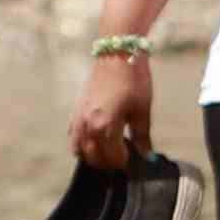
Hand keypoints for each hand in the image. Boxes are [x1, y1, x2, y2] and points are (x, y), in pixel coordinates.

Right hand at [74, 46, 157, 171]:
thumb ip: (142, 136)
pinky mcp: (75, 111)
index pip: (112, 157)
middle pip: (93, 157)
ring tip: (108, 152)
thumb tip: (146, 156)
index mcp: (105, 126)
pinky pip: (73, 136)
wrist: (116, 56)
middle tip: (123, 159)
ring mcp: (78, 118)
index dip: (124, 163)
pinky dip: (81, 144)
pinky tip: (95, 140)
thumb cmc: (133, 82)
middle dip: (108, 162)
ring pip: (79, 150)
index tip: (134, 161)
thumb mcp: (142, 110)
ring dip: (93, 156)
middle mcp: (87, 126)